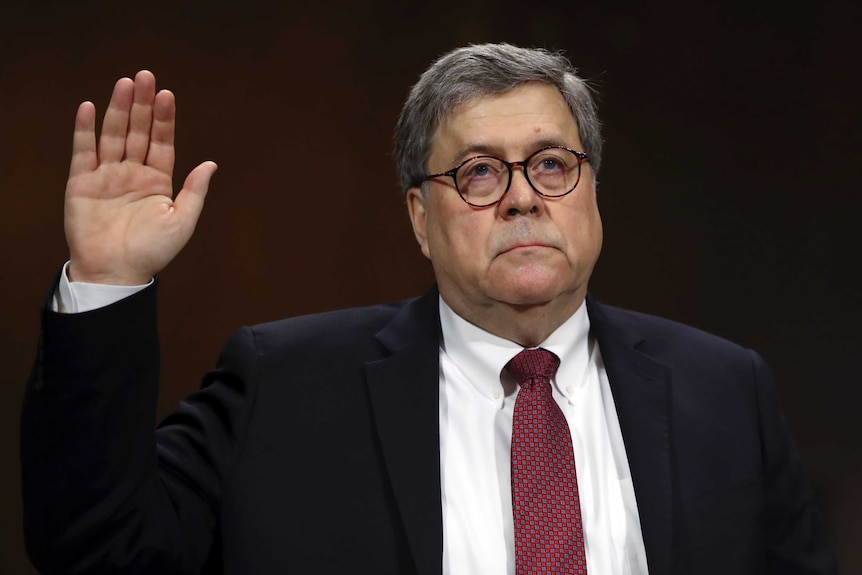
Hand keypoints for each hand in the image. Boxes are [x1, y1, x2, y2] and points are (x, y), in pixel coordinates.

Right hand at [64, 70, 216, 284]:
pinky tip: (90, 108)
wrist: (116, 272)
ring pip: (113, 135)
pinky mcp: (82, 182)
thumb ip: (194, 192)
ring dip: (118, 109)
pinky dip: (85, 130)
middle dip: (142, 105)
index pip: (162, 143)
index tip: (167, 95)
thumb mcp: (181, 221)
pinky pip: (83, 151)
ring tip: (124, 84)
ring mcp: (107, 176)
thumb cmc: (151, 251)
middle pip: (138, 132)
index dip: (164, 119)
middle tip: (145, 76)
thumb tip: (211, 165)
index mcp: (158, 181)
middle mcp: (133, 173)